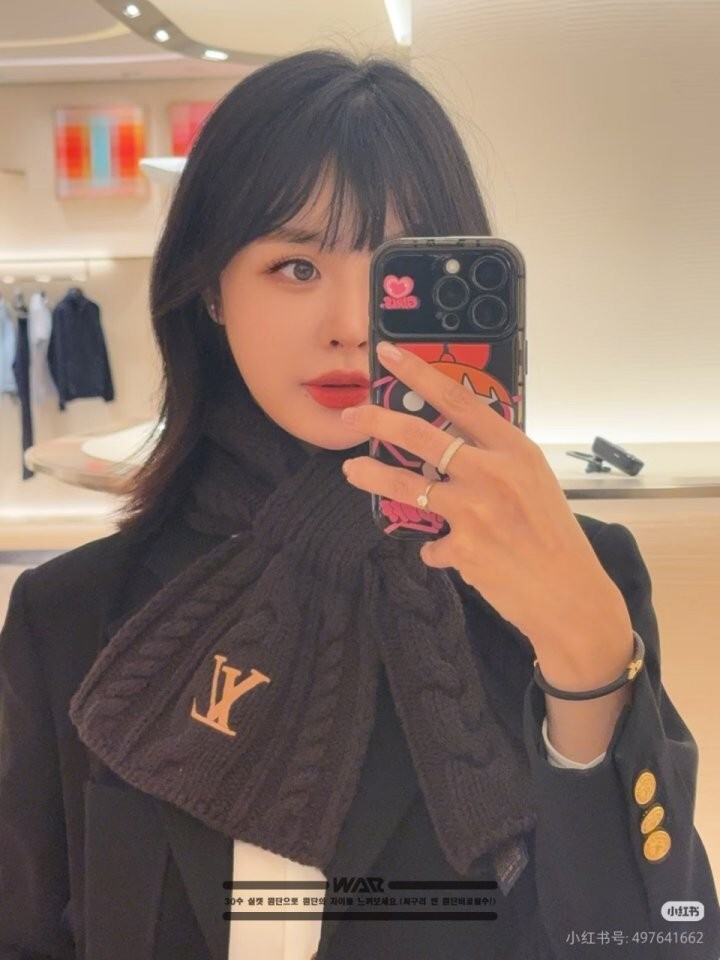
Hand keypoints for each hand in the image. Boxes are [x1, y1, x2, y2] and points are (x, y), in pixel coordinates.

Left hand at [340, 341, 632, 674]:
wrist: (571, 595)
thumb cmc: (554, 534)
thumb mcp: (534, 481)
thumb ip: (495, 459)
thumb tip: (449, 444)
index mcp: (515, 449)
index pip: (459, 399)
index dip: (418, 374)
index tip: (388, 354)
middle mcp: (493, 474)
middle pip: (421, 436)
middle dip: (378, 422)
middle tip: (351, 417)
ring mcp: (475, 512)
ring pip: (409, 486)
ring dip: (374, 478)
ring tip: (351, 471)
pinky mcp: (463, 549)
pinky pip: (431, 543)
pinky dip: (436, 548)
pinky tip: (449, 552)